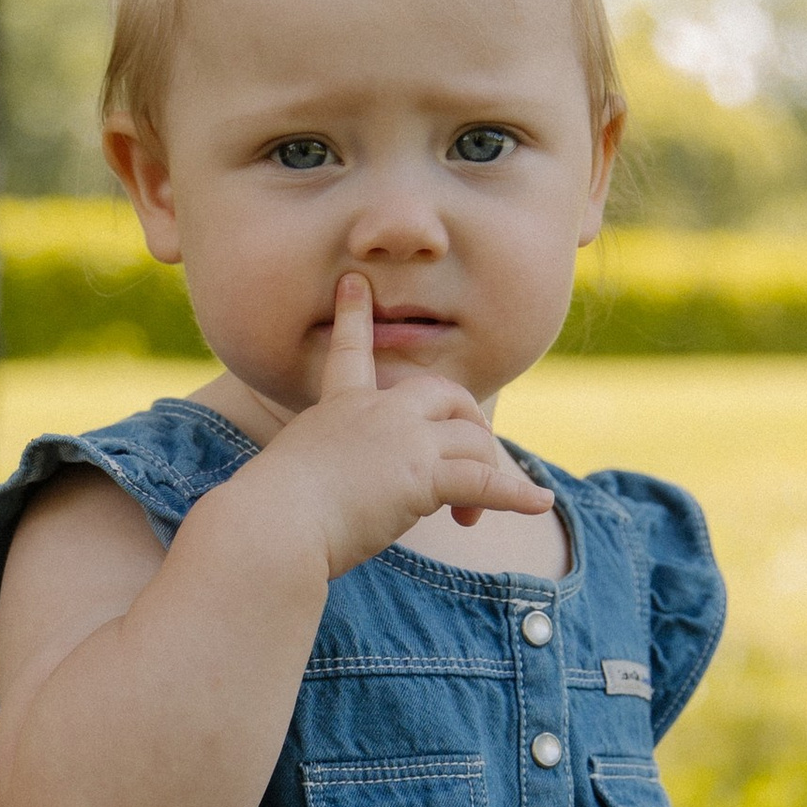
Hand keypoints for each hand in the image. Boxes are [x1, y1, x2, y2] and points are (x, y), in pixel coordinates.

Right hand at [241, 273, 553, 580]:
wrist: (272, 523)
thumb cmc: (268, 512)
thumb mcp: (289, 476)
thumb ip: (318, 473)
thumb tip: (319, 504)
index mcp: (338, 407)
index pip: (350, 351)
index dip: (355, 315)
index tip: (355, 282)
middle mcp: (377, 412)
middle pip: (447, 394)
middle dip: (469, 423)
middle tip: (469, 462)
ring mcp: (403, 438)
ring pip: (472, 441)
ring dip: (482, 478)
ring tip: (467, 518)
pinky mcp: (423, 476)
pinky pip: (485, 482)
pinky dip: (515, 496)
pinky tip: (538, 504)